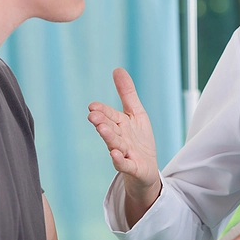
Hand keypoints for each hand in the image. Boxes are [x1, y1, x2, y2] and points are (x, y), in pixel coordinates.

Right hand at [88, 68, 160, 210]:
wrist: (146, 170)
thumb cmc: (139, 141)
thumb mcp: (136, 114)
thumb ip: (127, 93)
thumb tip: (117, 69)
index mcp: (120, 125)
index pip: (110, 115)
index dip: (102, 111)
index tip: (92, 106)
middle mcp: (120, 139)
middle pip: (110, 129)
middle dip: (102, 122)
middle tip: (93, 116)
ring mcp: (125, 154)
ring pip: (116, 145)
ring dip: (109, 137)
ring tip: (102, 129)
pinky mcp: (133, 168)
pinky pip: (125, 164)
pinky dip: (120, 160)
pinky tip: (115, 154)